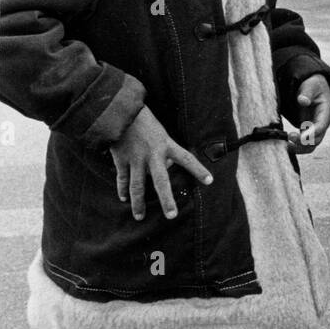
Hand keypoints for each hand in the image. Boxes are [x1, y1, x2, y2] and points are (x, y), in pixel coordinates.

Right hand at [110, 106, 212, 220]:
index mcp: (166, 145)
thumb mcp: (160, 133)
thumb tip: (167, 167)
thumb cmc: (144, 121)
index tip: (210, 181)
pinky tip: (124, 199)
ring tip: (140, 217)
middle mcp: (153, 154)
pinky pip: (123, 179)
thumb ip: (165, 151)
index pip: (187, 159)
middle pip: (161, 181)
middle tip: (172, 216)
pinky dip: (123, 190)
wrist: (119, 112)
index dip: (198, 170)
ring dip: (138, 203)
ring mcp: (136, 159)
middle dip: (167, 199)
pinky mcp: (121, 160)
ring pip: (138, 186)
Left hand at [292, 74, 329, 153]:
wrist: (314, 87)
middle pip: (317, 139)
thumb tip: (303, 101)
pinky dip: (296, 145)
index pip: (322, 126)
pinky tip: (286, 144)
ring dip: (300, 148)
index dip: (312, 133)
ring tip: (287, 146)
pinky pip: (304, 142)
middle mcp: (323, 122)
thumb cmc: (313, 85)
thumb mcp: (311, 85)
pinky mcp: (308, 130)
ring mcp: (315, 128)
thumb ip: (307, 92)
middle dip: (304, 142)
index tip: (300, 137)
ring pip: (311, 144)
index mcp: (326, 111)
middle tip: (289, 138)